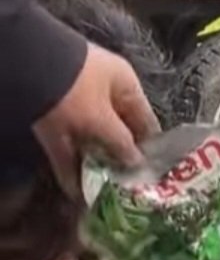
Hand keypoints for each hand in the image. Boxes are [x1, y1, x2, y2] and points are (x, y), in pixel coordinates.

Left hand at [33, 42, 158, 193]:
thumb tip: (137, 162)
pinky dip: (68, 163)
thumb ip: (122, 143)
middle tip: (124, 185)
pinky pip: (65, 143)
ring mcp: (75, 102)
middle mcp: (102, 90)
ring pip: (89, 138)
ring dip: (92, 163)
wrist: (27, 70)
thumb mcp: (103, 120)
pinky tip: (73, 188)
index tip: (151, 172)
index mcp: (124, 84)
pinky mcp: (51, 115)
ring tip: (99, 190)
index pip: (145, 118)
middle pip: (116, 129)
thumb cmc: (77, 91)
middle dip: (118, 157)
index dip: (149, 146)